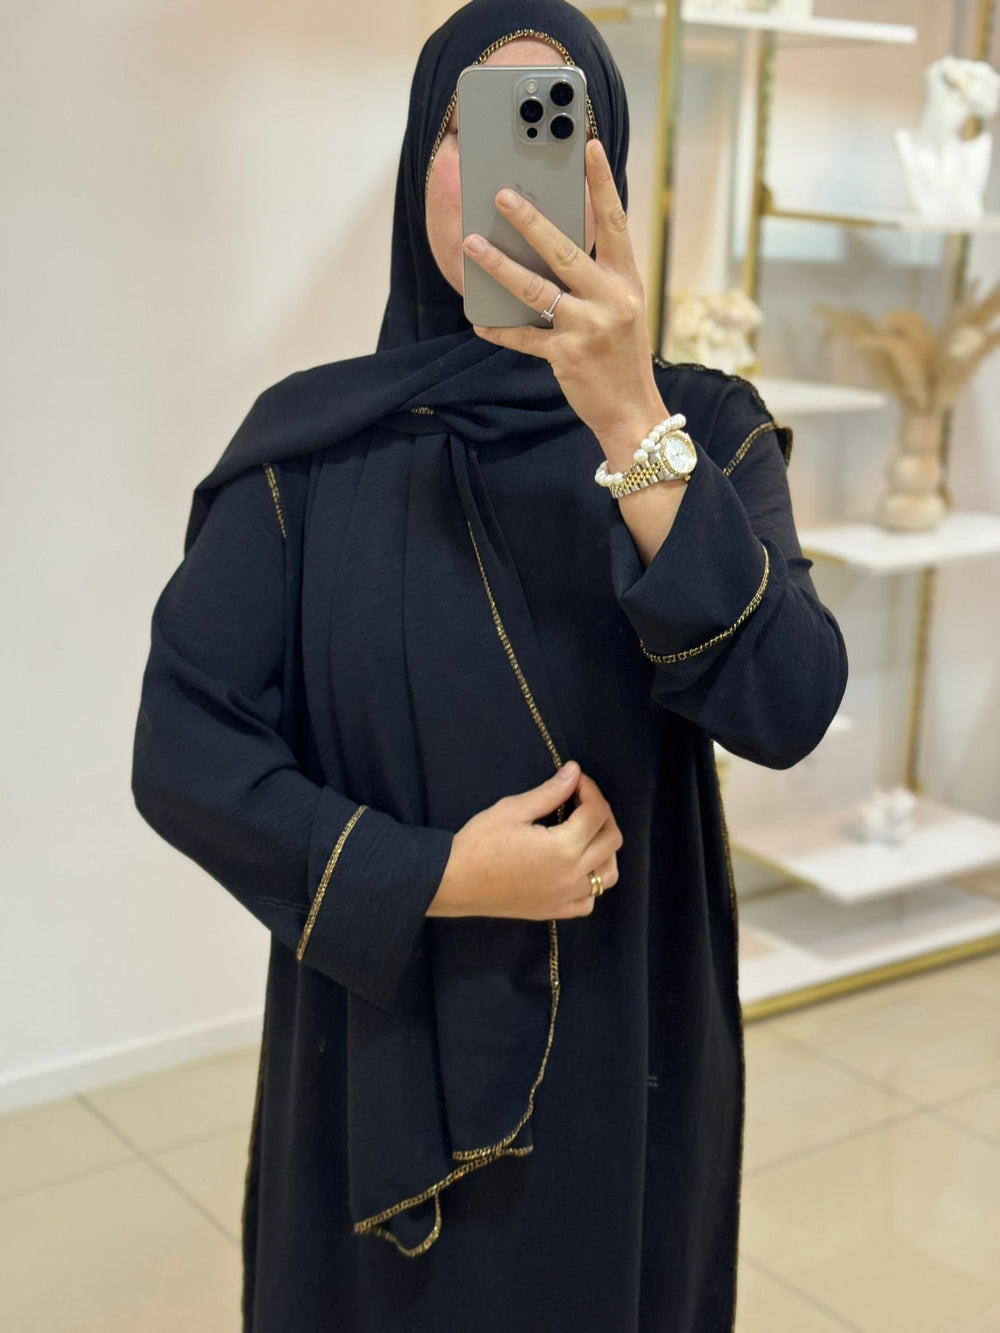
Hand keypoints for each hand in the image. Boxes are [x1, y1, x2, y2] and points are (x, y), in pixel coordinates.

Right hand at [427, 760, 622, 919]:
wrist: (453, 882)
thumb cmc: (478, 843)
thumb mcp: (513, 809)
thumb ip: (550, 792)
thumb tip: (574, 772)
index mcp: (562, 848)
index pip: (597, 813)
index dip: (590, 789)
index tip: (576, 779)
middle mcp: (571, 876)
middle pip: (611, 840)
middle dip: (602, 814)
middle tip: (581, 801)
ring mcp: (566, 897)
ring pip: (608, 873)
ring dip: (604, 849)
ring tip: (584, 833)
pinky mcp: (555, 911)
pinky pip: (590, 900)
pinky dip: (591, 881)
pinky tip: (575, 867)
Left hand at [462, 137, 665, 456]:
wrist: (633, 412)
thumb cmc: (622, 356)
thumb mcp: (622, 310)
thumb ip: (595, 279)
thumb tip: (550, 245)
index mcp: (628, 282)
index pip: (616, 223)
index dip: (602, 184)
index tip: (588, 147)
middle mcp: (611, 300)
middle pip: (566, 251)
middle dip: (531, 221)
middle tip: (502, 194)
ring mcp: (588, 329)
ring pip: (537, 290)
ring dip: (501, 266)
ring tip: (473, 244)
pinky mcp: (566, 357)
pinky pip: (524, 337)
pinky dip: (500, 328)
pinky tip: (479, 319)